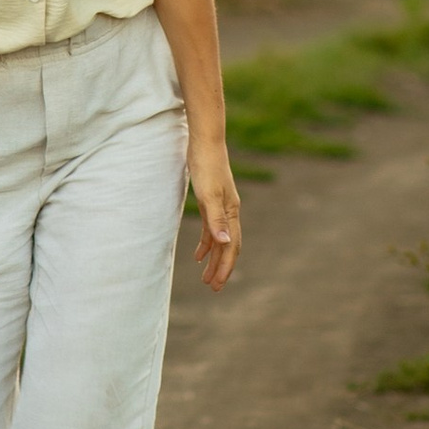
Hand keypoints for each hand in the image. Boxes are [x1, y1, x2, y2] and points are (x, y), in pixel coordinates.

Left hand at [189, 138, 242, 290]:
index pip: (230, 247)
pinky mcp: (212, 200)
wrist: (205, 140)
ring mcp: (222, 206)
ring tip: (205, 276)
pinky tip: (198, 253)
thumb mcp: (208, 194)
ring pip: (220, 239)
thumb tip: (225, 244)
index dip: (224, 267)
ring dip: (213, 258)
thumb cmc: (205, 165)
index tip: (216, 286)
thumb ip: (215, 219)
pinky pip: (212, 228)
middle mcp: (230, 212)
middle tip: (212, 287)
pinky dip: (207, 242)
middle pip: (228, 246)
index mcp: (231, 213)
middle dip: (221, 268)